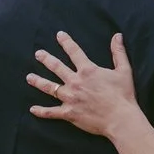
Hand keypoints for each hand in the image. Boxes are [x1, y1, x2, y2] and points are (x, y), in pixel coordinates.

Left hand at [26, 32, 144, 139]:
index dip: (66, 42)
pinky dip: (41, 111)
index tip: (59, 35)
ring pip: (49, 87)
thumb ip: (118, 52)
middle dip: (46, 59)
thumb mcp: (124, 70)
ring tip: (29, 77)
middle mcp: (75, 82)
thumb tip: (117, 35)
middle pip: (56, 67)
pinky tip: (33, 109)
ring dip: (38, 81)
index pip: (74, 51)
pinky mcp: (69, 113)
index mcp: (87, 70)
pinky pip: (51, 112)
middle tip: (38, 54)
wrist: (120, 118)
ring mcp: (70, 98)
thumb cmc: (123, 95)